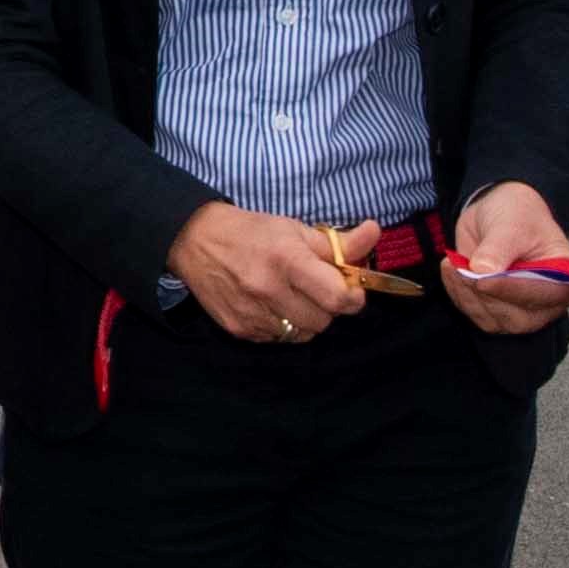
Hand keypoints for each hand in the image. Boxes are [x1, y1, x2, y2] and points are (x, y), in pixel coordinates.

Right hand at [168, 202, 365, 346]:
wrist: (194, 240)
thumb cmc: (251, 231)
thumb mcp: (294, 228)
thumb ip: (337, 241)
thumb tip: (374, 233)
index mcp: (287, 259)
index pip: (337, 297)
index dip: (353, 296)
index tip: (351, 289)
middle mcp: (269, 289)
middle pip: (324, 320)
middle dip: (328, 306)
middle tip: (317, 289)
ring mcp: (252, 314)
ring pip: (303, 334)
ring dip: (307, 319)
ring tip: (294, 297)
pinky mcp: (239, 330)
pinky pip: (278, 338)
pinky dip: (283, 326)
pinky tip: (271, 306)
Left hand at [440, 183, 568, 335]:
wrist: (496, 217)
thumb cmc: (516, 216)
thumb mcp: (510, 222)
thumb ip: (499, 247)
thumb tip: (484, 270)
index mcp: (566, 278)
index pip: (549, 296)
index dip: (516, 291)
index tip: (484, 280)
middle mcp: (549, 303)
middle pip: (519, 317)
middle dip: (486, 294)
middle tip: (463, 267)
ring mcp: (523, 313)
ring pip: (493, 320)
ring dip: (467, 293)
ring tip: (456, 263)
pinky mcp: (498, 315)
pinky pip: (475, 315)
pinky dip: (459, 294)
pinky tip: (454, 271)